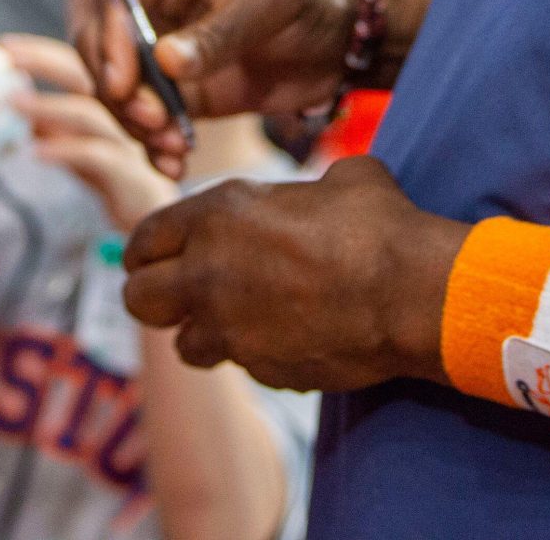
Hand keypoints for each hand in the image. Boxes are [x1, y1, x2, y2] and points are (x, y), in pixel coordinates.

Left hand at [0, 34, 176, 233]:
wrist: (160, 228)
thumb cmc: (121, 186)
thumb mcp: (82, 152)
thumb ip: (58, 131)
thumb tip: (20, 112)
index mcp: (111, 105)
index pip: (77, 65)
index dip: (42, 52)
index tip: (4, 46)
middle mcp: (124, 116)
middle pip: (86, 74)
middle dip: (43, 60)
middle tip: (6, 54)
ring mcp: (130, 145)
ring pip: (89, 114)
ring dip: (47, 105)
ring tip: (11, 103)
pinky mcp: (133, 176)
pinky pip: (97, 156)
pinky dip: (65, 151)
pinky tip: (36, 152)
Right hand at [72, 0, 355, 175]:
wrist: (348, 36)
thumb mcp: (273, 0)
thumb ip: (221, 31)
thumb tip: (165, 63)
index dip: (111, 38)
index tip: (123, 83)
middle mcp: (158, 1)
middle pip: (104, 44)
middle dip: (118, 88)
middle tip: (151, 122)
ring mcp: (165, 48)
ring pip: (120, 88)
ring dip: (134, 122)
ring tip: (171, 147)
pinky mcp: (181, 91)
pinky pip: (150, 119)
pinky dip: (154, 143)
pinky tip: (174, 161)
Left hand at [120, 154, 464, 391]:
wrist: (410, 291)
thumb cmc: (378, 224)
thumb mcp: (336, 179)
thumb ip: (301, 191)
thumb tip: (320, 192)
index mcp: (216, 215)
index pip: (144, 238)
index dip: (148, 249)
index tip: (155, 257)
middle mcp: (208, 274)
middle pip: (139, 299)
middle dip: (156, 296)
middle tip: (181, 293)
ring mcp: (230, 329)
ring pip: (184, 345)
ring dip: (205, 333)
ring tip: (239, 318)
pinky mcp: (261, 369)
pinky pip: (241, 365)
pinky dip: (255, 353)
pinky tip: (290, 336)